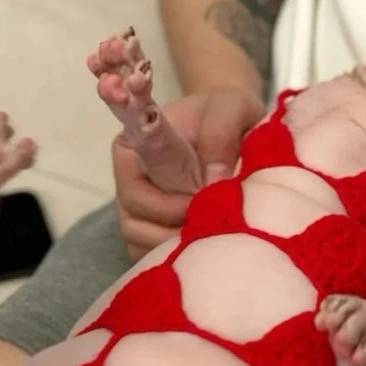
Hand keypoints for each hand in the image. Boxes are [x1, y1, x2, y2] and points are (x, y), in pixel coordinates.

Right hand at [113, 87, 264, 260]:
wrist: (236, 125)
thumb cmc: (227, 112)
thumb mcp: (231, 109)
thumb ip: (219, 135)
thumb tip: (212, 183)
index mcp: (134, 147)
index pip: (131, 188)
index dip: (163, 204)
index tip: (198, 202)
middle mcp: (130, 181)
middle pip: (134, 223)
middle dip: (173, 230)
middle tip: (214, 225)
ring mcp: (139, 209)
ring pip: (142, 244)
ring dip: (178, 247)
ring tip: (214, 235)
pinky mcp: (154, 229)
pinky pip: (154, 256)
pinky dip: (178, 257)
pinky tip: (208, 246)